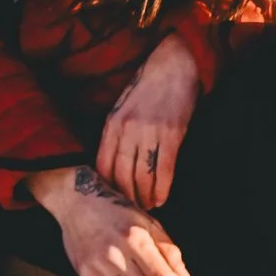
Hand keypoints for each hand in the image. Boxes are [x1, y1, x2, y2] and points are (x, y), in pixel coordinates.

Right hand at [27, 166, 197, 275]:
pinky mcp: (85, 272)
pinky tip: (114, 263)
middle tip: (157, 273)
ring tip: (135, 267)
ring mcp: (97, 265)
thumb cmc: (116, 209)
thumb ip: (167, 249)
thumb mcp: (147, 221)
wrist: (73, 201)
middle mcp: (114, 254)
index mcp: (134, 238)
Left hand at [96, 32, 199, 209]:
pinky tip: (161, 199)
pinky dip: (161, 188)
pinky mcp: (171, 135)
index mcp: (112, 124)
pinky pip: (164, 170)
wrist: (173, 65)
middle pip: (120, 174)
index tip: (111, 199)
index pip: (102, 164)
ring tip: (146, 207)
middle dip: (125, 196)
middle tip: (130, 210)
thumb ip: (116, 133)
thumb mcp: (122, 107)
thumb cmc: (147, 87)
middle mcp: (127, 130)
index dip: (106, 186)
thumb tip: (113, 163)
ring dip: (144, 196)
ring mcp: (149, 133)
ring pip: (142, 176)